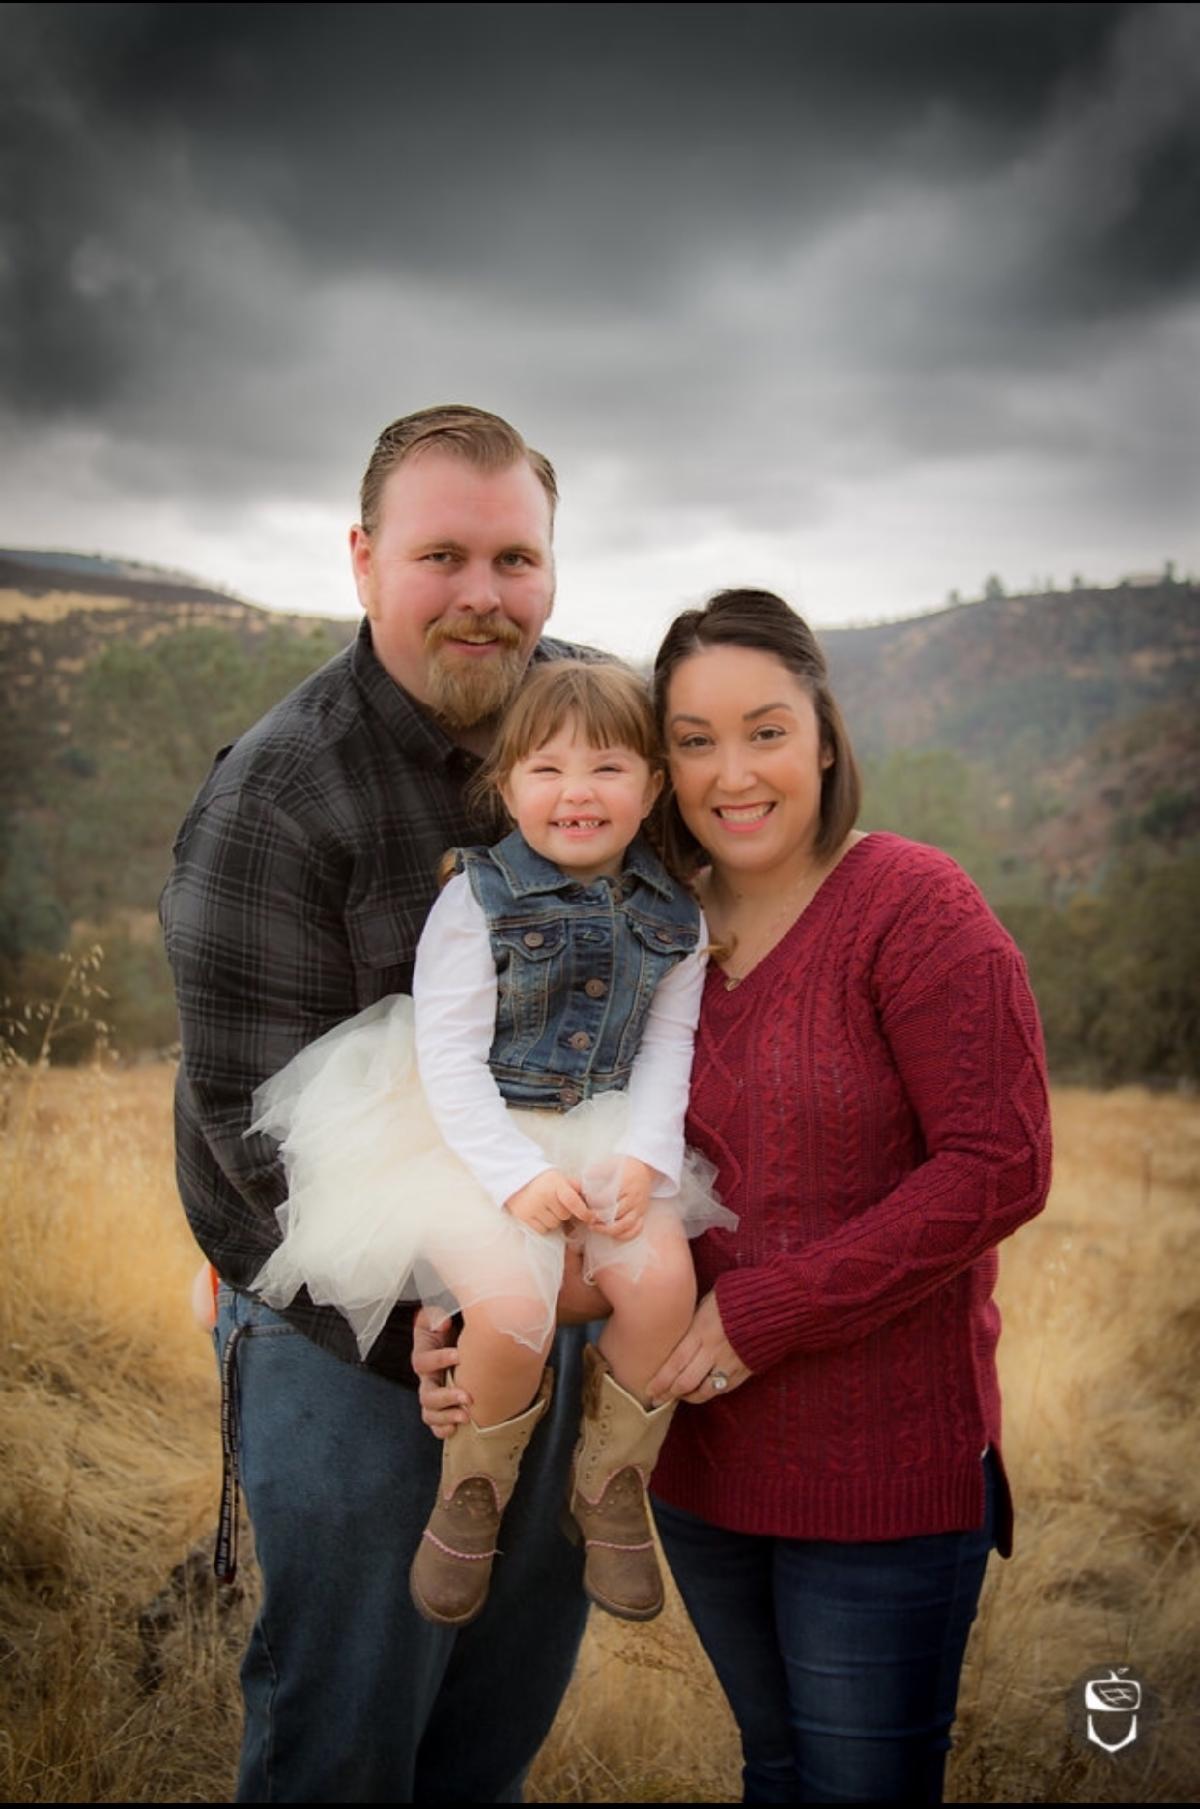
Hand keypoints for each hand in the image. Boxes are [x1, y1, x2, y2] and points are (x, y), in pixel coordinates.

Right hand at [412, 1306, 471, 1438]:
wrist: (458, 1335)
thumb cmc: (447, 1323)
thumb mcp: (438, 1313)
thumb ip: (436, 1315)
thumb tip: (443, 1323)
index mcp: (423, 1356)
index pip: (423, 1362)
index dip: (439, 1359)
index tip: (459, 1355)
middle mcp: (426, 1378)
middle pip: (426, 1395)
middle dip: (446, 1398)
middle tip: (467, 1397)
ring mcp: (433, 1393)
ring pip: (429, 1413)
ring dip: (446, 1417)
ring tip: (466, 1417)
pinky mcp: (442, 1404)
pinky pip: (436, 1424)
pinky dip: (443, 1430)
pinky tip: (455, 1430)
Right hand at [505, 1168, 593, 1233]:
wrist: (513, 1176)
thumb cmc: (541, 1179)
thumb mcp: (558, 1178)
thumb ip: (574, 1187)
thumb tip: (592, 1199)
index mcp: (555, 1183)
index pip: (572, 1201)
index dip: (584, 1212)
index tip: (591, 1217)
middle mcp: (543, 1195)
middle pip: (564, 1215)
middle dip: (564, 1213)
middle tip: (557, 1205)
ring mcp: (532, 1207)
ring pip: (553, 1225)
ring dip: (554, 1220)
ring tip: (547, 1209)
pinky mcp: (523, 1217)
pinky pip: (542, 1230)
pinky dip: (543, 1226)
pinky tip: (539, 1214)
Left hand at [587, 1156, 654, 1242]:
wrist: (644, 1167)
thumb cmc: (624, 1166)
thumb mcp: (610, 1164)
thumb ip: (596, 1172)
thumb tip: (578, 1182)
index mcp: (624, 1183)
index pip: (607, 1198)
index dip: (594, 1205)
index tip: (584, 1206)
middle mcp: (633, 1197)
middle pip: (616, 1214)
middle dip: (599, 1220)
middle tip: (588, 1220)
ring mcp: (639, 1207)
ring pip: (626, 1225)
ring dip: (610, 1230)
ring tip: (596, 1228)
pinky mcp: (642, 1213)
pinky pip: (636, 1229)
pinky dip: (625, 1235)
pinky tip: (613, 1234)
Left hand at [646, 1290, 750, 1405]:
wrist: (774, 1303)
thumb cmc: (736, 1296)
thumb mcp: (707, 1301)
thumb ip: (692, 1321)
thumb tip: (675, 1332)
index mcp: (701, 1331)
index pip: (675, 1362)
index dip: (661, 1380)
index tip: (649, 1389)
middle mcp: (714, 1350)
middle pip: (686, 1381)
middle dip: (669, 1393)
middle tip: (657, 1399)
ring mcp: (731, 1362)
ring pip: (705, 1390)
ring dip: (688, 1397)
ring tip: (678, 1397)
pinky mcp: (745, 1369)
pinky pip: (724, 1388)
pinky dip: (710, 1392)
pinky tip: (702, 1391)